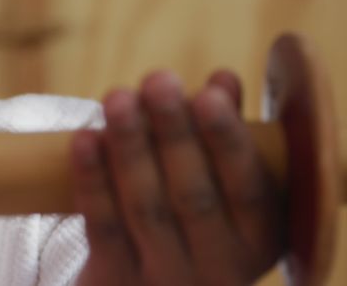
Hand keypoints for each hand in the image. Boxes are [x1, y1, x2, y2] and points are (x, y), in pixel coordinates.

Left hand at [70, 71, 284, 284]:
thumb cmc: (197, 216)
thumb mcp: (224, 183)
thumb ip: (226, 132)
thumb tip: (224, 82)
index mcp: (262, 239)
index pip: (248, 188)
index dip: (227, 140)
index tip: (208, 94)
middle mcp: (220, 268)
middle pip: (193, 196)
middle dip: (173, 132)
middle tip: (158, 80)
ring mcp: (167, 280)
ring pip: (146, 208)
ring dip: (130, 146)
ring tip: (118, 97)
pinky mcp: (117, 282)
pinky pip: (103, 228)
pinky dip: (93, 180)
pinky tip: (84, 138)